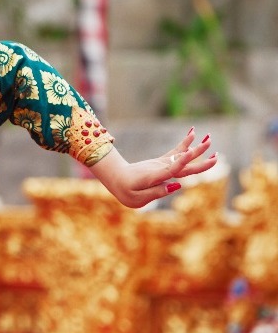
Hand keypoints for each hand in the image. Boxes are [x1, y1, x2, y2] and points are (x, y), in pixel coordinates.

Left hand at [89, 128, 215, 207]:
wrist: (117, 177)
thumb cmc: (126, 190)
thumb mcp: (137, 198)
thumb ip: (157, 192)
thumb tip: (177, 186)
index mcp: (153, 177)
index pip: (169, 170)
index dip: (179, 162)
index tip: (189, 154)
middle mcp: (159, 168)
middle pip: (182, 164)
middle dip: (198, 159)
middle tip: (216, 155)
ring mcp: (161, 164)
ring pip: (182, 155)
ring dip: (196, 148)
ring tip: (209, 138)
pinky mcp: (162, 162)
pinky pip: (176, 153)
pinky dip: (186, 144)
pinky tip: (193, 134)